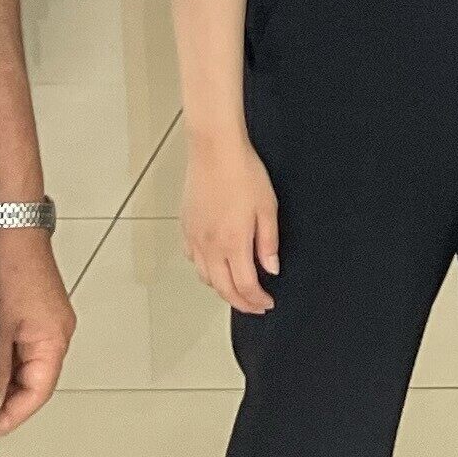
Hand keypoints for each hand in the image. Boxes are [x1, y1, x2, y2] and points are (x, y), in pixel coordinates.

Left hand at [0, 225, 74, 440]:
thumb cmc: (4, 262)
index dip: (9, 418)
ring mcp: (40, 315)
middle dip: (3, 401)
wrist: (4, 213)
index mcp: (53, 339)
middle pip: (32, 380)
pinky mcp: (25, 301)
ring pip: (20, 361)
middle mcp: (53, 329)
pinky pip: (14, 340)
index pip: (37, 394)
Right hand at [183, 128, 280, 316]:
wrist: (215, 150)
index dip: (257, 300)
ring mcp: (194, 237)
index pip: (244, 286)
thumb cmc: (243, 173)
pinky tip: (215, 265)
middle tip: (255, 306)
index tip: (267, 303)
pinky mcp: (186, 226)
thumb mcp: (267, 208)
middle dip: (241, 302)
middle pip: (223, 288)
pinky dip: (205, 270)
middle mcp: (210, 245)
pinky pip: (193, 259)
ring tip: (238, 289)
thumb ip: (268, 243)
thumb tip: (272, 268)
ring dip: (222, 288)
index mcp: (233, 243)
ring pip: (205, 276)